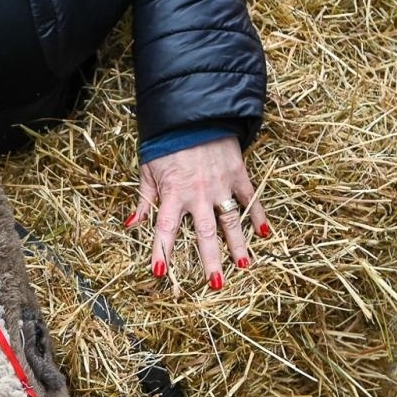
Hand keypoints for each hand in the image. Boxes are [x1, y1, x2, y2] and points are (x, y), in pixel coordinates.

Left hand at [126, 137, 268, 289]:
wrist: (193, 113)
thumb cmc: (166, 142)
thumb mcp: (148, 170)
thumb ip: (144, 200)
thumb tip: (131, 225)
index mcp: (173, 194)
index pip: (166, 229)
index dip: (161, 251)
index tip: (160, 272)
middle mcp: (198, 194)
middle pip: (205, 234)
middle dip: (210, 260)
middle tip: (215, 284)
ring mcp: (221, 185)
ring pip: (231, 221)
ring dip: (238, 245)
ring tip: (244, 267)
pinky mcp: (238, 174)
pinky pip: (250, 198)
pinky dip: (258, 215)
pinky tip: (265, 233)